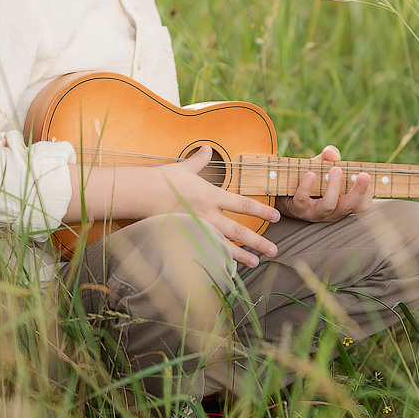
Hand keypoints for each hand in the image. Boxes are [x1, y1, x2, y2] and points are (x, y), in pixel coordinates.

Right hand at [79, 146, 280, 268]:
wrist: (142, 194)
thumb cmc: (163, 179)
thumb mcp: (184, 167)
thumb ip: (199, 160)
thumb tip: (207, 148)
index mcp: (211, 195)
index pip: (242, 204)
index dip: (261, 210)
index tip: (276, 216)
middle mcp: (208, 214)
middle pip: (238, 230)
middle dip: (258, 241)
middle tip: (274, 250)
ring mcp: (197, 229)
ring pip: (224, 246)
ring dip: (241, 256)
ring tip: (256, 262)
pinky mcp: (186, 238)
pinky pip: (205, 253)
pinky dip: (217, 262)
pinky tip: (226, 269)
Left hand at [276, 145, 372, 223]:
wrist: (282, 188)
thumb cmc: (309, 177)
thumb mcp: (322, 164)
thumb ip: (329, 156)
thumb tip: (332, 155)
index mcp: (342, 203)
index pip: (361, 205)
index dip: (367, 194)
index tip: (367, 177)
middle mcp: (331, 212)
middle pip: (348, 207)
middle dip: (358, 192)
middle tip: (364, 176)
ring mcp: (313, 213)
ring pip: (327, 206)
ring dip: (333, 188)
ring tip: (336, 170)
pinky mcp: (296, 209)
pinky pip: (302, 200)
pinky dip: (306, 187)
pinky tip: (310, 174)